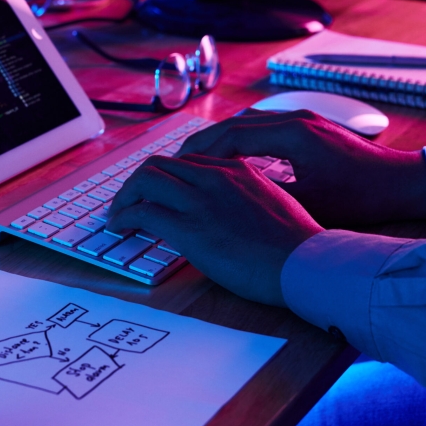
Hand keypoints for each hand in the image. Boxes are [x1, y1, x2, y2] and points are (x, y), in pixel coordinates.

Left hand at [107, 154, 322, 306]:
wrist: (307, 263)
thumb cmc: (297, 245)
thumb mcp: (272, 205)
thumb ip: (244, 198)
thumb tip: (225, 213)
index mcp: (236, 170)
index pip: (186, 162)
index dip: (164, 176)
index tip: (155, 192)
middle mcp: (215, 177)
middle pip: (160, 164)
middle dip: (137, 182)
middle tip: (128, 201)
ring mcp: (201, 200)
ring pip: (145, 179)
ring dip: (125, 196)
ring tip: (118, 214)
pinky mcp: (190, 226)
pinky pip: (143, 212)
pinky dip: (124, 217)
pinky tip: (120, 228)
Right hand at [177, 109, 425, 226]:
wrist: (404, 181)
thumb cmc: (363, 197)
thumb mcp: (311, 205)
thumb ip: (268, 196)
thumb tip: (228, 202)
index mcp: (292, 135)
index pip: (231, 136)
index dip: (200, 153)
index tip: (178, 168)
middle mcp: (294, 119)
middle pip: (234, 124)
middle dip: (202, 144)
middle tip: (177, 164)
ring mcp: (302, 119)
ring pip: (246, 122)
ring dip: (220, 140)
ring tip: (197, 161)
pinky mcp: (308, 125)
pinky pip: (262, 126)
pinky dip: (240, 139)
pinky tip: (230, 157)